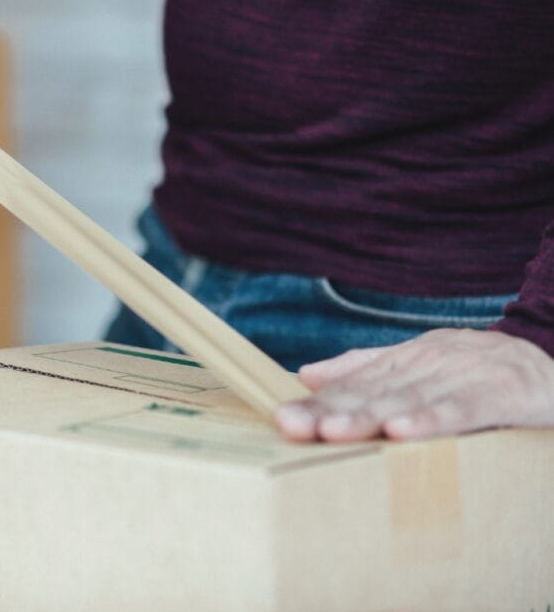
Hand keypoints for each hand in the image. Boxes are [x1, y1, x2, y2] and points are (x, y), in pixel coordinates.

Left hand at [275, 329, 553, 441]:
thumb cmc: (483, 374)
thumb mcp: (423, 367)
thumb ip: (366, 369)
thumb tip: (307, 372)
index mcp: (411, 357)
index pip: (356, 383)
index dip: (319, 401)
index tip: (283, 418)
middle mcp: (433, 361)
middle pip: (375, 390)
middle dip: (331, 409)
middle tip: (293, 425)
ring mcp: (468, 374)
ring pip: (411, 398)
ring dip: (370, 415)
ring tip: (333, 431)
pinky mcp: (505, 392)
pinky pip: (464, 409)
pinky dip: (433, 419)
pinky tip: (403, 431)